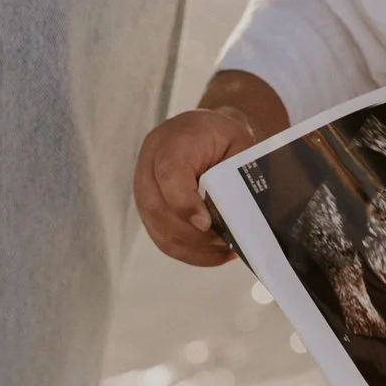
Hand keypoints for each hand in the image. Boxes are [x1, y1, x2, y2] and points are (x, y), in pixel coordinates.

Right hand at [135, 72, 287, 266]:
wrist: (206, 133)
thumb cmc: (225, 138)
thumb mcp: (239, 143)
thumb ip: (236, 173)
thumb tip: (240, 215)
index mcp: (172, 141)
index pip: (168, 175)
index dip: (184, 203)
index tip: (206, 223)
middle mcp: (149, 165)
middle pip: (158, 209)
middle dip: (193, 234)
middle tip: (225, 241)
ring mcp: (145, 190)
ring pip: (161, 231)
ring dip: (195, 247)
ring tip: (226, 248)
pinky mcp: (150, 212)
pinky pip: (165, 241)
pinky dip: (193, 253)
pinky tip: (218, 253)